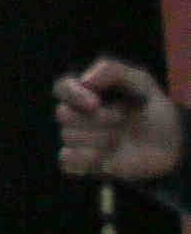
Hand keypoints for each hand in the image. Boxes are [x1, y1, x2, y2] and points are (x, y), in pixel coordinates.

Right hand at [61, 57, 184, 185]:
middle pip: (63, 114)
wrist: (171, 146)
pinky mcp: (83, 163)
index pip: (62, 88)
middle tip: (122, 121)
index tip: (94, 103)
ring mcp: (80, 140)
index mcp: (88, 93)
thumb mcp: (142, 83)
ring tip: (121, 140)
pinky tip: (106, 159)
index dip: (73, 94)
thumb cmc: (155, 112)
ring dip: (99, 140)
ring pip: (68, 137)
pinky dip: (85, 160)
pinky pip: (67, 160)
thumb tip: (84, 80)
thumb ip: (113, 71)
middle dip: (96, 119)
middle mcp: (78, 115)